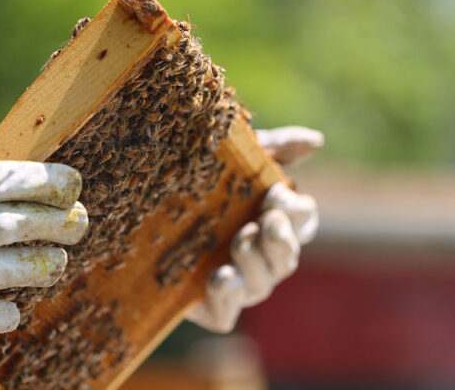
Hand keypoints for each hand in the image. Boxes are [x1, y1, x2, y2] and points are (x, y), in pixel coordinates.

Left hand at [186, 126, 322, 332]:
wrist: (139, 207)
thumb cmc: (199, 178)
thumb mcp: (236, 155)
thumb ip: (276, 147)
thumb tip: (315, 142)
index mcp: (274, 220)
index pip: (302, 221)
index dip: (295, 211)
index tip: (274, 195)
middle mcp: (261, 256)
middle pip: (287, 257)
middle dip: (281, 240)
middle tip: (266, 222)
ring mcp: (239, 283)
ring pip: (262, 285)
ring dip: (255, 263)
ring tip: (239, 241)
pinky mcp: (209, 305)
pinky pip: (228, 313)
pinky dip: (228, 297)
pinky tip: (219, 276)